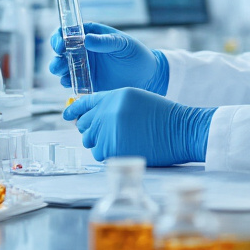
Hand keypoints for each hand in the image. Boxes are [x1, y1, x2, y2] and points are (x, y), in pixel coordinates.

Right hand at [50, 22, 167, 94]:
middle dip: (56, 55)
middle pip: (61, 50)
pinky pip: (71, 81)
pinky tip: (70, 82)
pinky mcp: (86, 82)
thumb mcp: (123, 44)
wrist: (146, 77)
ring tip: (63, 71)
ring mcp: (83, 66)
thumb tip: (86, 39)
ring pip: (62, 66)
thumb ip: (105, 41)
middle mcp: (83, 50)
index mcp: (90, 35)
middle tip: (60, 60)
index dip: (60, 36)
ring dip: (58, 68)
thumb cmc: (136, 54)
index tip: (60, 43)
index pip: (68, 32)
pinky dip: (67, 81)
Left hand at [63, 88, 214, 165]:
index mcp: (115, 96)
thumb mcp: (135, 99)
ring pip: (91, 141)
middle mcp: (109, 111)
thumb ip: (112, 104)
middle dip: (91, 130)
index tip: (67, 115)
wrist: (182, 130)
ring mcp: (110, 130)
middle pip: (85, 124)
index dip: (74, 110)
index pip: (85, 102)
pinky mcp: (115, 149)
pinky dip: (108, 154)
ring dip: (101, 143)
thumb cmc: (162, 116)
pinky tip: (124, 148)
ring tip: (121, 140)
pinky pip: (100, 154)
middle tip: (106, 134)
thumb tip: (88, 118)